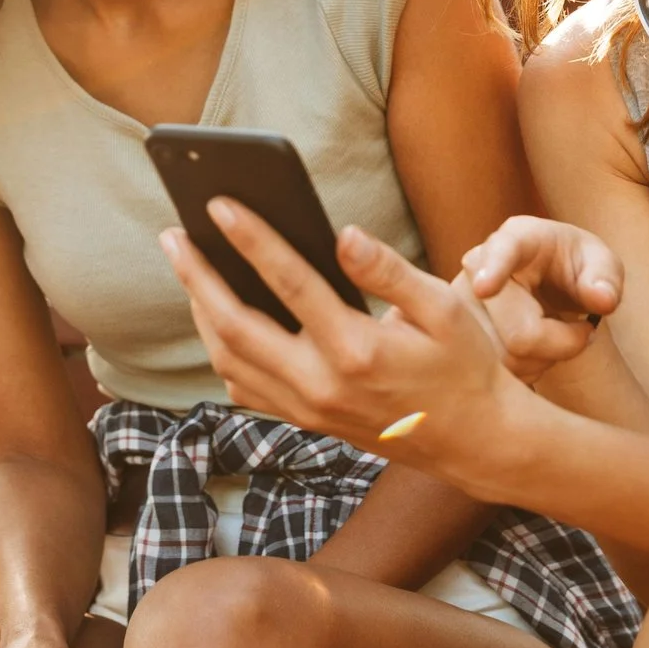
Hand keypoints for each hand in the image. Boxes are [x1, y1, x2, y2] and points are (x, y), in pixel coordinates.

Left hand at [160, 198, 520, 467]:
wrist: (475, 443)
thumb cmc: (466, 366)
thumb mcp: (445, 309)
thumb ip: (389, 271)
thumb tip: (342, 235)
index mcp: (357, 350)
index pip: (289, 282)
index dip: (251, 238)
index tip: (220, 204)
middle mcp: (321, 384)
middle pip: (234, 326)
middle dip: (196, 277)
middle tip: (173, 235)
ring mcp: (308, 409)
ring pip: (229, 360)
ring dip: (200, 312)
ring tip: (188, 268)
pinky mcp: (305, 421)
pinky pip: (244, 388)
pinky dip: (221, 351)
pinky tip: (216, 318)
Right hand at [462, 216, 622, 381]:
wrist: (552, 284)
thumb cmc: (578, 267)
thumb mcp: (602, 264)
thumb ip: (606, 278)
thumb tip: (602, 299)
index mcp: (516, 238)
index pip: (502, 251)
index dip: (493, 269)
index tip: (484, 287)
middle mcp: (478, 267)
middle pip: (517, 331)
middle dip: (561, 342)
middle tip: (582, 330)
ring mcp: (463, 304)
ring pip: (506, 357)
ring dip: (545, 359)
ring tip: (559, 336)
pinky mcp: (460, 335)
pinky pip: (497, 371)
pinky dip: (529, 370)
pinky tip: (537, 349)